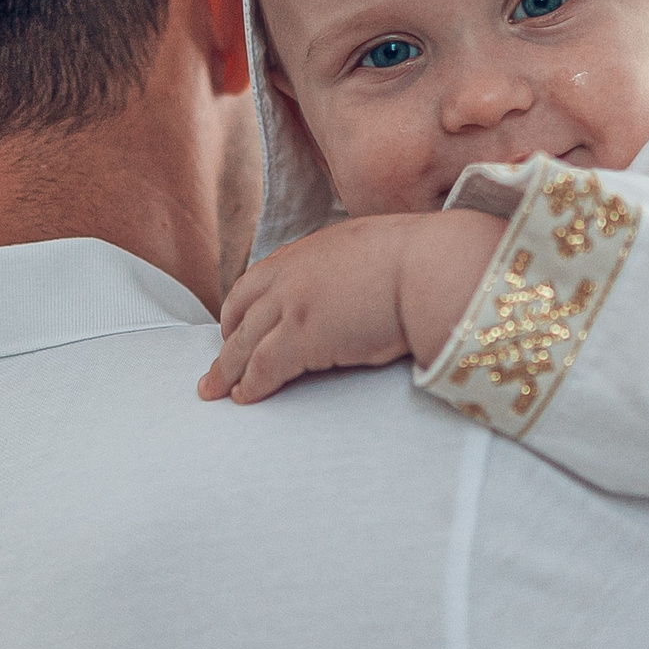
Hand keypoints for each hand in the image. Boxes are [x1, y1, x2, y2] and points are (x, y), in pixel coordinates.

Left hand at [199, 211, 501, 403]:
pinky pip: (263, 367)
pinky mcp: (302, 337)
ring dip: (226, 369)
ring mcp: (293, 304)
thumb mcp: (377, 250)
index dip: (243, 308)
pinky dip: (250, 384)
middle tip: (217, 363)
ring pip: (244, 343)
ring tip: (214, 391)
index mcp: (310, 251)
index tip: (236, 326)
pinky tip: (243, 398)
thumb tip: (368, 285)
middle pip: (241, 311)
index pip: (259, 280)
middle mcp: (292, 274)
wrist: (434, 266)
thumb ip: (356, 267)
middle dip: (226, 339)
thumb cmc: (424, 261)